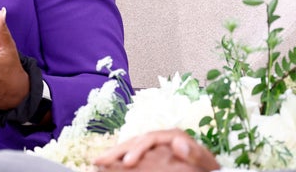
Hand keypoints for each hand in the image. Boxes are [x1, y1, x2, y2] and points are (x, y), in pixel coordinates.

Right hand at [93, 128, 220, 171]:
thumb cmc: (207, 170)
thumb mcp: (205, 164)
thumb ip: (195, 153)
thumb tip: (179, 142)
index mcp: (172, 136)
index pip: (148, 139)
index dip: (135, 150)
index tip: (127, 163)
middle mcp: (160, 138)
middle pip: (134, 141)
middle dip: (116, 151)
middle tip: (98, 161)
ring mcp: (154, 147)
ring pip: (129, 148)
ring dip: (113, 155)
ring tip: (97, 163)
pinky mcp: (151, 156)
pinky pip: (132, 156)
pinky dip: (119, 160)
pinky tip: (107, 166)